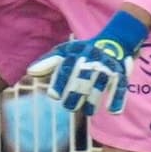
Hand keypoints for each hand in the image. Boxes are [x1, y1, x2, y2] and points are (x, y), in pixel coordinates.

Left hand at [29, 9, 149, 115]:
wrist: (115, 41)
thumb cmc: (83, 52)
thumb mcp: (65, 52)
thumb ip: (48, 62)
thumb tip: (30, 72)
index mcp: (76, 54)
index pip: (66, 69)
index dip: (59, 83)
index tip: (54, 95)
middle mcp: (91, 60)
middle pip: (81, 81)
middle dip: (74, 95)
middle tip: (69, 106)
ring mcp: (106, 68)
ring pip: (99, 87)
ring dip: (93, 101)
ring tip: (88, 111)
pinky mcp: (120, 74)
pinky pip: (120, 87)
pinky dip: (117, 99)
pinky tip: (112, 111)